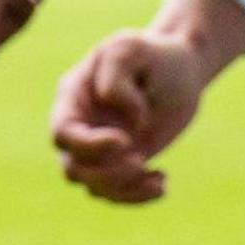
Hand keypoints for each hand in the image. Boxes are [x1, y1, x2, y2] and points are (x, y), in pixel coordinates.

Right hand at [48, 1, 244, 203]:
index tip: (125, 141)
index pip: (63, 133)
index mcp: (73, 97)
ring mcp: (100, 148)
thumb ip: (116, 78)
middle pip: (73, 167)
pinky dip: (138, 195)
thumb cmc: (153, 54)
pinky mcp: (121, 163)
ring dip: (123, 188)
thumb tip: (126, 121)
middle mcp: (81, 126)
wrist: (182, 69)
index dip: (88, 145)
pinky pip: (117, 193)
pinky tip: (162, 181)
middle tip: (139, 159)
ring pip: (93, 186)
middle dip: (106, 172)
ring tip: (156, 176)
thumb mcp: (130, 48)